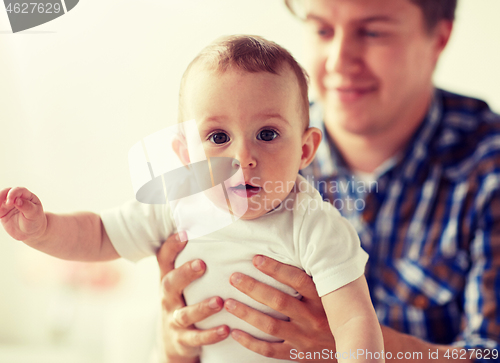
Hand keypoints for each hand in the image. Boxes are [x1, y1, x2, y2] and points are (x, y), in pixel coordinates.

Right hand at [0, 187, 46, 242]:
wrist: (31, 231)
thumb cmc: (36, 221)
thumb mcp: (34, 214)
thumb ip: (27, 206)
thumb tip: (17, 200)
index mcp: (27, 196)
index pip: (19, 190)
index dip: (13, 194)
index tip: (9, 202)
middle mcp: (17, 197)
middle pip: (6, 192)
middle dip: (1, 196)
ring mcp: (9, 204)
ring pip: (0, 199)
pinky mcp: (2, 211)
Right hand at [156, 233, 229, 362]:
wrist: (171, 342)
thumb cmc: (184, 300)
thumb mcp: (182, 281)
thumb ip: (192, 259)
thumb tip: (213, 222)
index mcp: (169, 279)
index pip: (165, 259)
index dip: (172, 245)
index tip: (184, 232)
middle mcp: (168, 298)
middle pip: (170, 284)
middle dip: (185, 273)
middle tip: (201, 264)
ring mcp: (174, 320)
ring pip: (185, 314)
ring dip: (202, 308)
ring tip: (220, 301)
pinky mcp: (183, 340)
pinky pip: (196, 339)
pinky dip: (211, 335)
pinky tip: (227, 329)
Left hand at [224, 255, 335, 361]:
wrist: (356, 349)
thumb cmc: (340, 314)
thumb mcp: (336, 294)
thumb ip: (320, 275)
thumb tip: (308, 244)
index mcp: (323, 299)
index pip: (297, 280)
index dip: (276, 268)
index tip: (256, 259)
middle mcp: (314, 318)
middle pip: (279, 301)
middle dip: (253, 288)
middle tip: (234, 277)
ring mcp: (305, 338)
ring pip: (270, 325)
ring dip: (246, 313)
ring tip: (228, 302)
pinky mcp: (299, 355)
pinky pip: (270, 350)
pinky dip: (251, 342)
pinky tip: (235, 332)